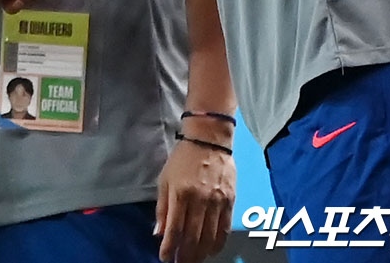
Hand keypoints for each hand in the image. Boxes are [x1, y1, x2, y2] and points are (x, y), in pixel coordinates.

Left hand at [156, 135, 234, 262]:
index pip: (175, 229)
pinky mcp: (230, 201)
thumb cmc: (183, 159)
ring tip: (193, 260)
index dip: (170, 248)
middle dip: (185, 255)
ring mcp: (217, 201)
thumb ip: (162, 208)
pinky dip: (217, 244)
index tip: (165, 258)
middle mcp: (200, 200)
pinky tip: (210, 250)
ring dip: (200, 253)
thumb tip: (159, 233)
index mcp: (181, 193)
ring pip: (210, 237)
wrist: (209, 139)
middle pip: (193, 237)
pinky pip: (225, 229)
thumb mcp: (165, 179)